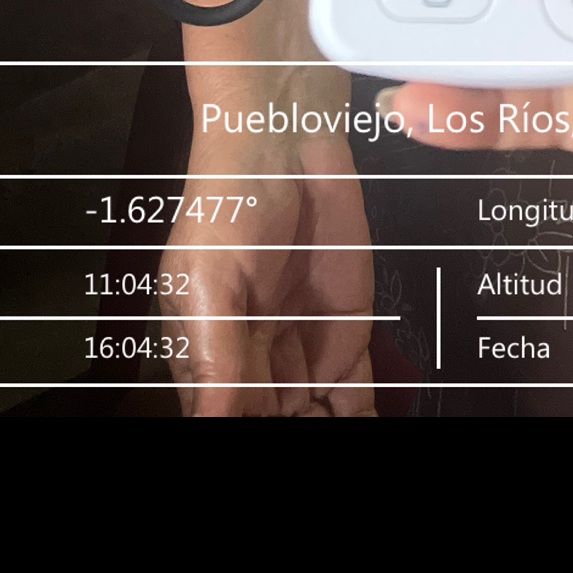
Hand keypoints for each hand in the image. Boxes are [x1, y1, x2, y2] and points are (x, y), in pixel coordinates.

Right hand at [157, 132, 376, 418]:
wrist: (288, 139)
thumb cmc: (229, 198)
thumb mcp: (209, 280)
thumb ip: (216, 357)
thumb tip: (211, 422)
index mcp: (205, 356)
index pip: (223, 421)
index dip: (243, 429)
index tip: (266, 423)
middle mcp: (252, 361)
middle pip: (268, 422)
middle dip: (283, 432)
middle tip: (300, 422)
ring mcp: (301, 351)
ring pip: (311, 419)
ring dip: (321, 433)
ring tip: (328, 433)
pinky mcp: (346, 335)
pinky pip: (354, 399)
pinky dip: (361, 422)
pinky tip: (366, 432)